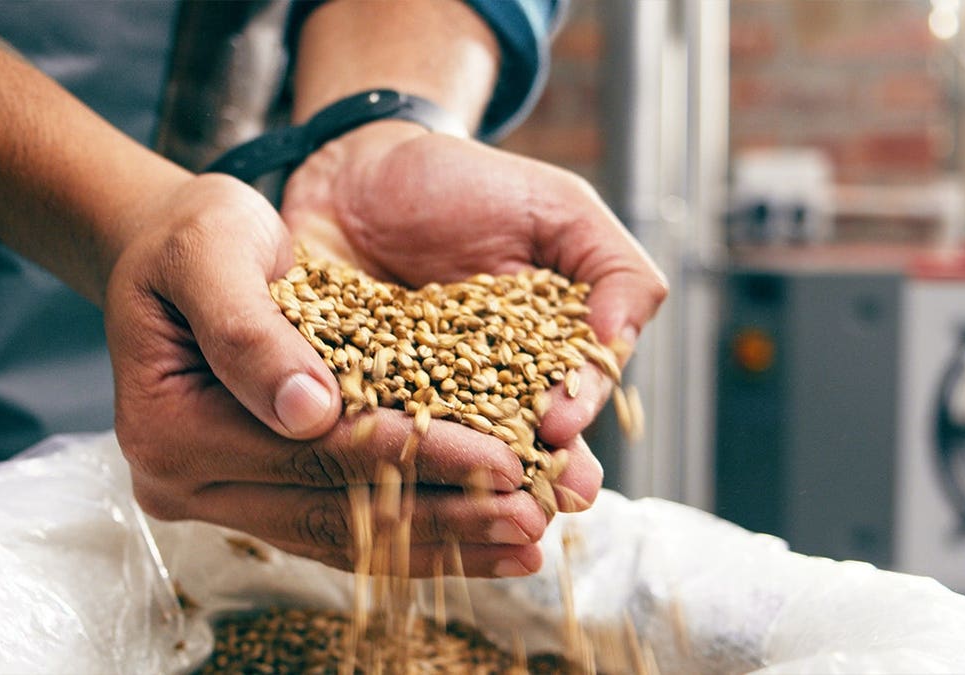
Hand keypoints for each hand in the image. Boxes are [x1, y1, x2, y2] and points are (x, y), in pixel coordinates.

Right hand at [105, 173, 549, 576]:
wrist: (165, 251)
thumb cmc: (188, 238)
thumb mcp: (209, 253)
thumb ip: (249, 330)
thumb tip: (308, 412)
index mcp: (171, 430)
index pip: (314, 451)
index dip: (414, 455)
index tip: (502, 460)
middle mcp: (185, 483)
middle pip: (334, 510)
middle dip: (443, 515)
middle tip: (533, 519)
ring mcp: (218, 499)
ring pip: (343, 535)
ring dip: (439, 544)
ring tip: (525, 545)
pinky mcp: (251, 496)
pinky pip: (338, 528)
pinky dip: (411, 538)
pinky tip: (480, 544)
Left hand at [280, 120, 669, 503]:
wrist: (359, 170)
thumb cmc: (465, 185)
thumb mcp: (557, 209)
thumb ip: (611, 268)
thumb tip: (619, 338)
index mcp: (538, 358)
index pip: (569, 398)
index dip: (572, 414)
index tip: (560, 428)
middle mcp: (479, 393)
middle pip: (511, 445)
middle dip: (527, 480)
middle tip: (534, 508)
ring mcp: (412, 400)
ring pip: (439, 450)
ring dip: (454, 484)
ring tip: (463, 508)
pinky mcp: (345, 395)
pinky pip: (360, 424)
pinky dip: (367, 446)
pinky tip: (373, 468)